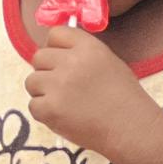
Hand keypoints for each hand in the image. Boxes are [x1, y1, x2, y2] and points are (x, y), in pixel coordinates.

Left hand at [25, 24, 162, 159]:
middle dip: (47, 71)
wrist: (131, 129)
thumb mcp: (108, 63)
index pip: (55, 34)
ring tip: (65, 103)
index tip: (60, 60)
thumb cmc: (123, 98)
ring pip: (32, 81)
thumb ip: (81, 54)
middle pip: (38, 57)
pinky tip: (64, 117)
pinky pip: (33, 105)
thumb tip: (54, 51)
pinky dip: (45, 113)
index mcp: (88, 48)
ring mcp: (58, 85)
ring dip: (43, 92)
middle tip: (63, 87)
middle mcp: (71, 62)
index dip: (55, 48)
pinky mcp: (50, 108)